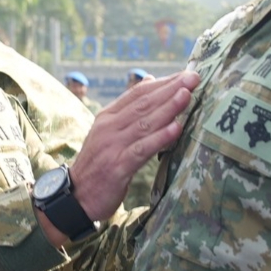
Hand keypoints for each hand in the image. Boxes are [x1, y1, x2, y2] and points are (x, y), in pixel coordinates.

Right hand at [70, 69, 197, 216]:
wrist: (76, 196)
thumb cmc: (98, 163)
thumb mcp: (109, 132)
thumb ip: (128, 108)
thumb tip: (150, 80)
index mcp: (108, 117)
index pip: (137, 93)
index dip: (163, 83)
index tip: (187, 74)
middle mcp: (109, 127)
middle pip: (143, 104)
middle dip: (170, 89)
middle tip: (194, 78)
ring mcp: (113, 146)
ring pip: (144, 123)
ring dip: (168, 108)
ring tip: (187, 96)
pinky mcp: (117, 166)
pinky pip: (142, 150)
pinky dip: (159, 138)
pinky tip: (175, 129)